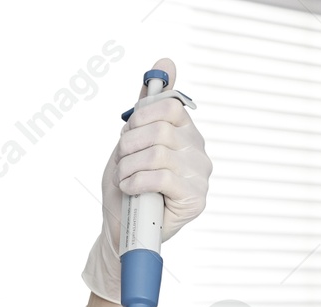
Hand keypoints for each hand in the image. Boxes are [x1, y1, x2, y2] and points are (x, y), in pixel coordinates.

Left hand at [81, 57, 211, 302]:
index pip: (170, 106)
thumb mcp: (131, 139)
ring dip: (130, 166)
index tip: (128, 135)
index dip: (141, 117)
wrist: (120, 228)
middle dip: (130, 145)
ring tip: (125, 179)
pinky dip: (136, 182)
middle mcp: (198, 151)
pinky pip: (162, 176)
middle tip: (123, 162)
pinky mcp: (195, 200)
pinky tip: (132, 190)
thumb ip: (148, 104)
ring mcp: (200, 176)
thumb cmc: (126, 186)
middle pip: (162, 128)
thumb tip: (165, 63)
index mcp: (186, 133)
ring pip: (159, 152)